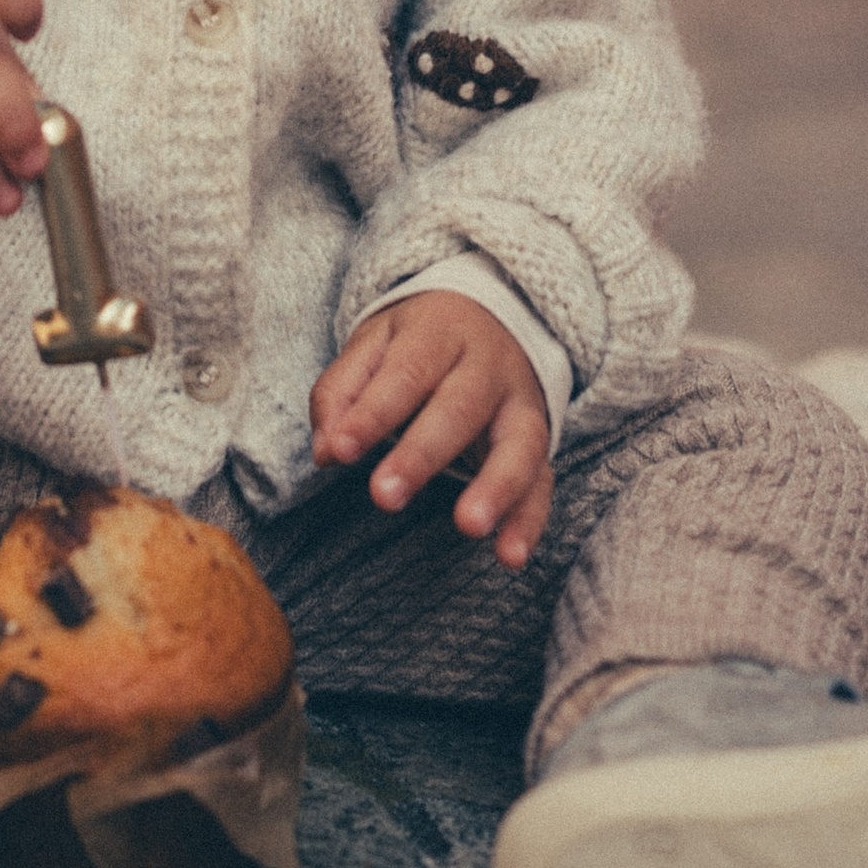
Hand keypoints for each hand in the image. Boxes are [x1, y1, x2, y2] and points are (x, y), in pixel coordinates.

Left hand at [308, 291, 552, 567]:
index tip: (341, 451)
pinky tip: (510, 555)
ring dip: (495, 488)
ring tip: (469, 526)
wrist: (494, 312)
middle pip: (459, 408)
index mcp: (439, 333)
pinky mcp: (540, 441)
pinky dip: (530, 520)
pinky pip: (543, 481)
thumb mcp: (375, 341)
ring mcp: (521, 403)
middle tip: (385, 496)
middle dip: (422, 455)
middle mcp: (487, 366)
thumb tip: (324, 450)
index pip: (405, 372)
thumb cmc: (421, 339)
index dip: (372, 413)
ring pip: (518, 444)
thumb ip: (341, 390)